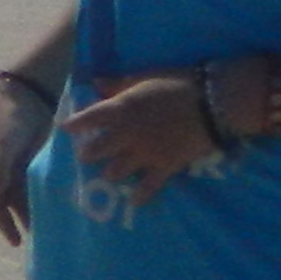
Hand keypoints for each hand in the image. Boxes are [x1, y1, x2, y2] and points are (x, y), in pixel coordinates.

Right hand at [0, 77, 55, 243]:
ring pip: (26, 194)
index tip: (16, 241)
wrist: (25, 95)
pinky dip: (45, 194)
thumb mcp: (3, 143)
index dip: (4, 223)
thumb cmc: (8, 119)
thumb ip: (0, 166)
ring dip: (35, 209)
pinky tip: (57, 203)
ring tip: (51, 226)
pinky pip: (39, 182)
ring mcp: (18, 166)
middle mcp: (1, 172)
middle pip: (11, 203)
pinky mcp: (34, 159)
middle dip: (23, 220)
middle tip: (39, 239)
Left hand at [59, 72, 218, 210]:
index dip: (74, 125)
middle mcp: (126, 133)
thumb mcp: (146, 77)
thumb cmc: (180, 84)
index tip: (65, 129)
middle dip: (88, 154)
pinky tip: (134, 202)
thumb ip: (119, 83)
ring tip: (109, 174)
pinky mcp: (164, 166)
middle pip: (95, 150)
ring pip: (115, 171)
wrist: (215, 102)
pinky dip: (140, 196)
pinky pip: (148, 187)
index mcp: (121, 109)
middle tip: (85, 156)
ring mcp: (144, 152)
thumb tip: (96, 82)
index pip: (88, 119)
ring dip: (110, 173)